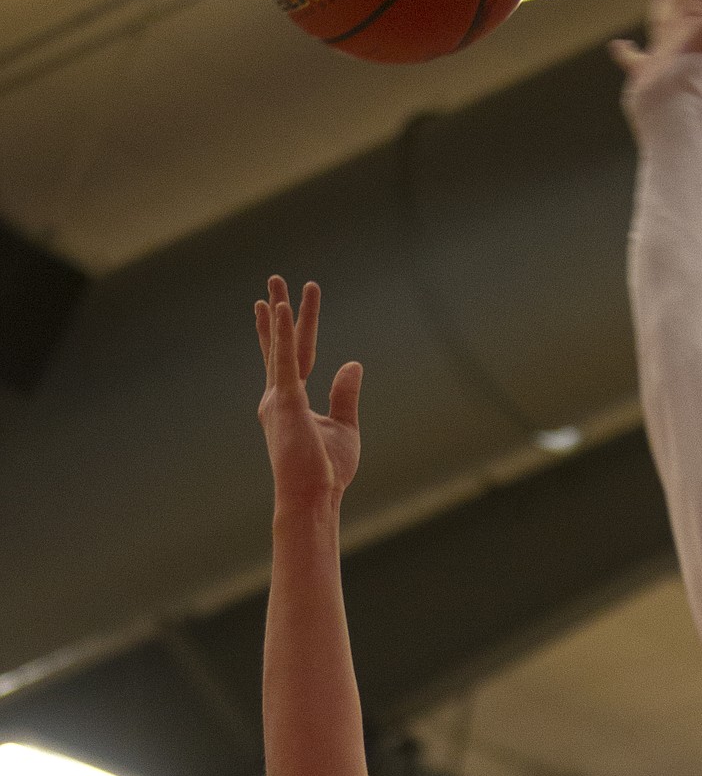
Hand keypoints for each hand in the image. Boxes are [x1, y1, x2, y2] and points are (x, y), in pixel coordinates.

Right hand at [256, 275, 361, 511]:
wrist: (314, 496)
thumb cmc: (326, 470)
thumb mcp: (344, 426)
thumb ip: (345, 394)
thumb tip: (352, 364)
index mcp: (289, 402)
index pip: (290, 358)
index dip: (284, 330)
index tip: (279, 304)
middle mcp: (277, 396)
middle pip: (281, 344)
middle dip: (278, 311)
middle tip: (275, 279)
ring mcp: (278, 398)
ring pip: (281, 345)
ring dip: (280, 311)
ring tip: (276, 281)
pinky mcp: (285, 402)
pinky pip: (285, 360)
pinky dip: (282, 333)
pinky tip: (281, 309)